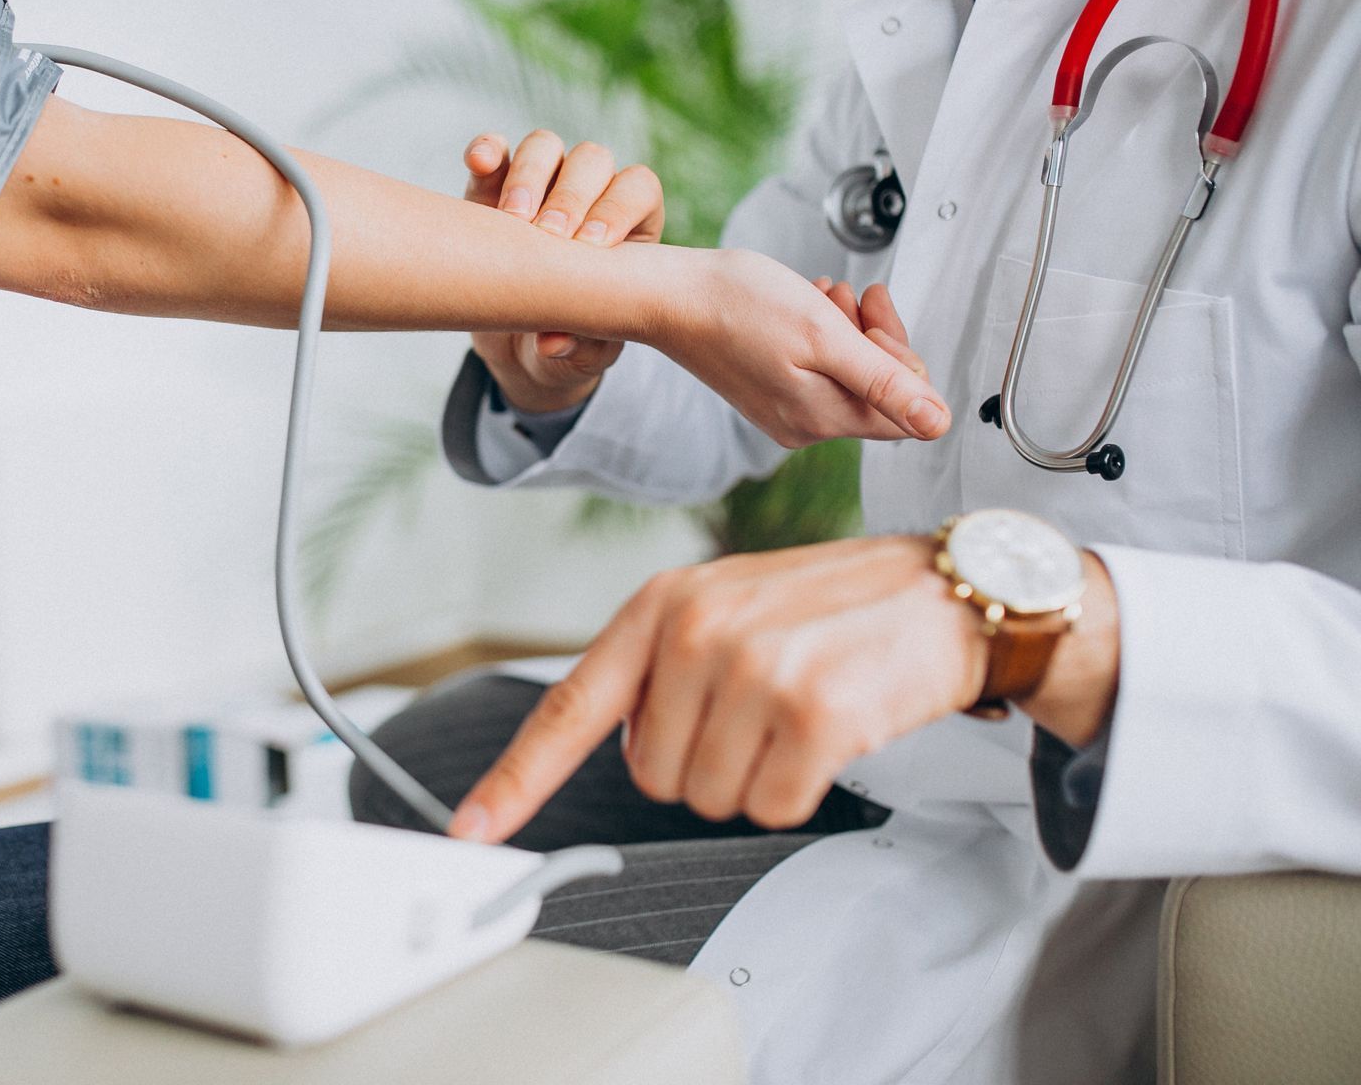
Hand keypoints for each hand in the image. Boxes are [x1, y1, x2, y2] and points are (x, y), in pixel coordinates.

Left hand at [447, 537, 1118, 841]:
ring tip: (797, 710)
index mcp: (659, 606)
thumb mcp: (725, 605)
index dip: (517, 778)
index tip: (474, 828)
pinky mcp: (812, 711)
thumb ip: (657, 669)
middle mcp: (695, 631)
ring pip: (710, 798)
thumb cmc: (829, 607)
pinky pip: (773, 805)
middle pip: (652, 777)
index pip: (569, 706)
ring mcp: (752, 668)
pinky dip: (802, 786)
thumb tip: (618, 747)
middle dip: (706, 762)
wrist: (945, 590)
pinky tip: (831, 729)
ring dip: (757, 775)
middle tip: (760, 708)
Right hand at [462, 130, 664, 413]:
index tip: (592, 247)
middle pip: (591, 161)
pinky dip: (486, 152)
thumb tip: (554, 343)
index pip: (637, 189)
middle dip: (571, 195)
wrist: (519, 346)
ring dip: (530, 175)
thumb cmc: (568, 346)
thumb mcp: (580, 357)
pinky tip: (479, 163)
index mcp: (630, 226)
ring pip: (544, 147)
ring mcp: (540, 185)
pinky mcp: (491, 189)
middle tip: (549, 235)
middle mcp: (589, 194)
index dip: (619, 208)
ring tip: (512, 219)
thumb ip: (578, 350)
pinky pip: (492, 154)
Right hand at [653, 249, 949, 445]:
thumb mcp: (825, 335)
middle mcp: (804, 426)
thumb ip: (885, 383)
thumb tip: (938, 424)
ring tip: (823, 295)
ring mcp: (783, 412)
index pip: (905, 408)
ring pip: (848, 376)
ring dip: (847, 330)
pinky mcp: (767, 395)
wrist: (670, 297)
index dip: (901, 354)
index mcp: (822, 418)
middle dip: (874, 337)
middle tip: (851, 295)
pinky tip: (804, 307)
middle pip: (877, 392)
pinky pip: (817, 371)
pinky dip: (820, 336)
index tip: (873, 308)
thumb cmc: (737, 306)